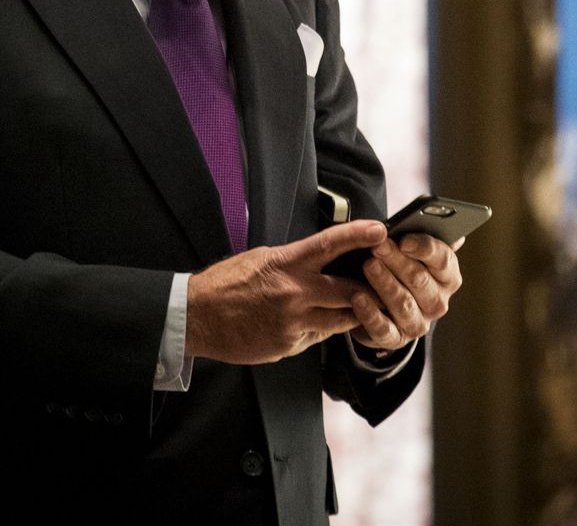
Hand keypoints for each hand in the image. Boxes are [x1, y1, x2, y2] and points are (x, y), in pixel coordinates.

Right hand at [187, 219, 387, 364]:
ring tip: (355, 306)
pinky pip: (318, 337)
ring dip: (352, 313)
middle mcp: (294, 293)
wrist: (198, 316)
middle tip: (379, 283)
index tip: (379, 230)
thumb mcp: (262, 258)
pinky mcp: (289, 345)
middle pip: (351, 291)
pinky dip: (321, 329)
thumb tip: (322, 260)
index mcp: (286, 264)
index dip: (359, 235)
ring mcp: (293, 322)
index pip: (330, 244)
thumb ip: (295, 262)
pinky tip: (311, 322)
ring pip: (342, 320)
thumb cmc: (226, 284)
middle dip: (369, 288)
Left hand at [348, 234, 464, 353]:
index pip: (443, 260)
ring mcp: (418, 323)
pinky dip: (370, 314)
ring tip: (368, 265)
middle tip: (377, 246)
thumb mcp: (409, 249)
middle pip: (420, 280)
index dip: (424, 248)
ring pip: (403, 303)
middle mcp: (438, 302)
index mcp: (448, 276)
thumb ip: (423, 237)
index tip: (404, 239)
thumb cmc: (397, 267)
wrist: (381, 302)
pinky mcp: (396, 339)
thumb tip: (455, 235)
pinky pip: (384, 329)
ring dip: (385, 283)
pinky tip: (358, 298)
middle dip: (397, 261)